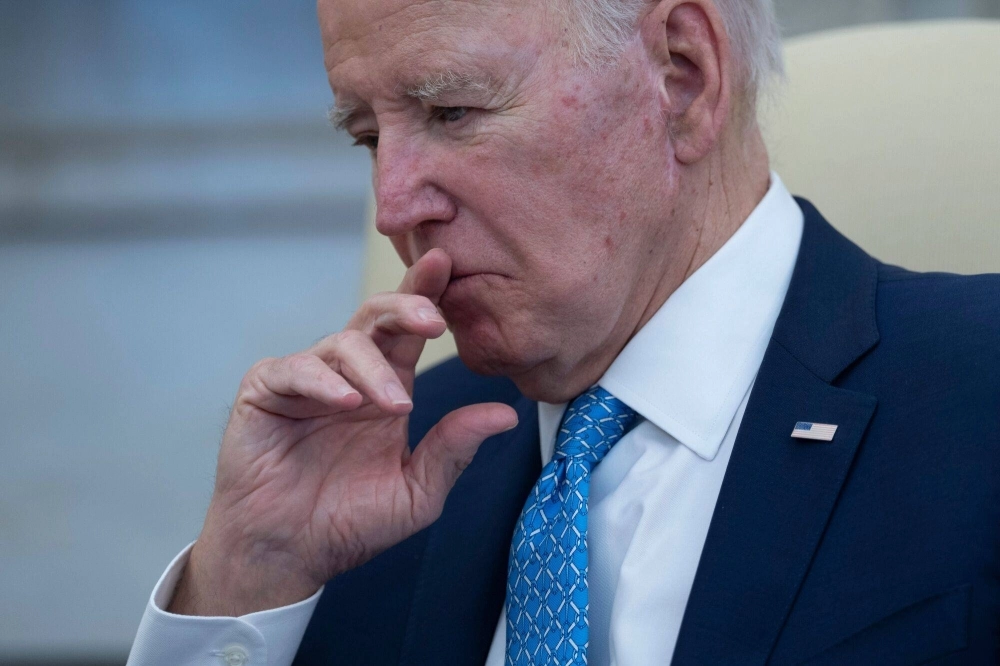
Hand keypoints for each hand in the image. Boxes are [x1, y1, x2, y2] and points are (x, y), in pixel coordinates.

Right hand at [168, 249, 518, 615]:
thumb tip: (506, 414)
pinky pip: (293, 369)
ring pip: (342, 343)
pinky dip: (322, 381)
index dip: (426, 294)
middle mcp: (348, 374)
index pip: (408, 331)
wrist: (289, 554)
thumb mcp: (416, 491)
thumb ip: (454, 449)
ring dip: (374, 369)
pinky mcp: (265, 391)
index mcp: (387, 387)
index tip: (446, 264)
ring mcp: (306, 379)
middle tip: (433, 319)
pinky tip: (346, 402)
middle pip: (376, 316)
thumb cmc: (349, 522)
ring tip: (396, 406)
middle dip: (406, 306)